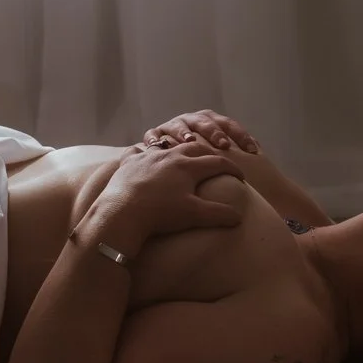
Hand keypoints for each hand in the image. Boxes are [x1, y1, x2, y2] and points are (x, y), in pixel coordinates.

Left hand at [82, 140, 243, 251]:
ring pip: (168, 146)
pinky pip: (138, 151)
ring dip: (179, 149)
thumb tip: (238, 216)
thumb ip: (218, 213)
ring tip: (184, 156)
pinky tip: (145, 156)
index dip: (232, 168)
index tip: (241, 176)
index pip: (217, 162)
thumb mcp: (193, 215)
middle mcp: (170, 155)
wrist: (122, 212)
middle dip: (209, 154)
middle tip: (216, 162)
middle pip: (195, 148)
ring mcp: (147, 156)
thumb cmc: (160, 213)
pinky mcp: (129, 162)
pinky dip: (145, 152)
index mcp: (188, 166)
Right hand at [143, 109, 258, 154]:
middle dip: (214, 132)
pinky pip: (153, 135)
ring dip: (184, 131)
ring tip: (190, 140)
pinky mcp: (154, 136)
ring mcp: (172, 127)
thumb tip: (260, 155)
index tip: (252, 151)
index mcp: (211, 123)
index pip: (229, 125)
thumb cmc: (195, 158)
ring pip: (178, 125)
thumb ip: (235, 151)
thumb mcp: (216, 152)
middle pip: (205, 121)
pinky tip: (161, 146)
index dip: (241, 136)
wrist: (164, 162)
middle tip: (223, 145)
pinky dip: (156, 139)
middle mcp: (192, 121)